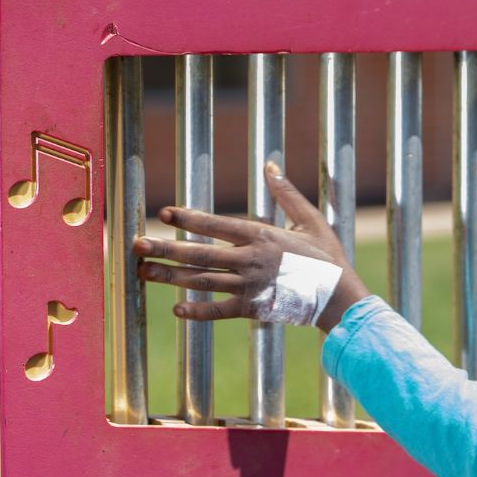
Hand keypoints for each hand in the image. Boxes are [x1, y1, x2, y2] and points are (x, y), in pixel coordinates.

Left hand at [133, 162, 369, 331]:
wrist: (339, 296)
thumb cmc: (326, 257)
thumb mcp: (310, 220)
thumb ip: (286, 194)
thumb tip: (271, 165)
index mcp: (262, 236)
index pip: (217, 225)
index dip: (189, 218)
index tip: (164, 213)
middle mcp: (250, 260)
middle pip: (200, 254)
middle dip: (166, 248)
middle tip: (137, 244)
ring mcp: (250, 286)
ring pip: (202, 281)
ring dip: (171, 277)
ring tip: (143, 272)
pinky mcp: (253, 308)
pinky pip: (220, 311)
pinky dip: (198, 311)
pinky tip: (176, 309)